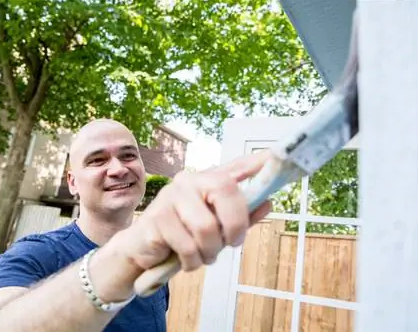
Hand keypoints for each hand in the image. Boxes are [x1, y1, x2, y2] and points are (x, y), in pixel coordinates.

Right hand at [124, 151, 272, 271]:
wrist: (142, 250)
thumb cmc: (183, 236)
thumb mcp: (216, 228)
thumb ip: (242, 216)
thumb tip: (268, 202)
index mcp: (207, 180)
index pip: (236, 166)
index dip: (256, 162)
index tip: (276, 155)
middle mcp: (190, 180)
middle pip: (226, 191)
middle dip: (234, 227)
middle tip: (229, 244)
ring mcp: (171, 196)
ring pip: (207, 228)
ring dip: (210, 252)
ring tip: (202, 255)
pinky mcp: (157, 217)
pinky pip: (188, 246)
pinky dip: (192, 262)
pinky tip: (186, 259)